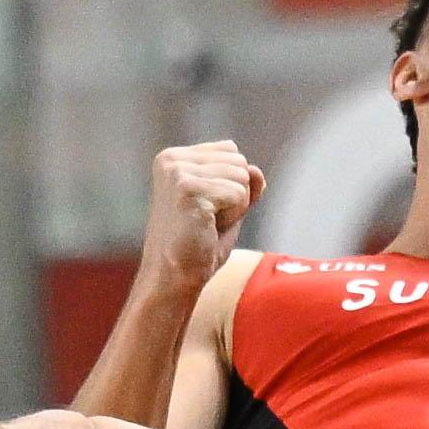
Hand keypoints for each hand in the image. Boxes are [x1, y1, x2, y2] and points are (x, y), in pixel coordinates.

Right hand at [138, 141, 265, 294]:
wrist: (173, 279)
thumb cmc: (197, 248)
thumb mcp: (226, 208)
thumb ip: (243, 184)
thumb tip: (256, 171)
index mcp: (174, 158)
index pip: (230, 150)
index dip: (231, 184)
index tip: (205, 209)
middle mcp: (172, 159)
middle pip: (238, 160)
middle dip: (235, 195)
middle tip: (206, 221)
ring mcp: (178, 172)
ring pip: (242, 176)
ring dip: (234, 207)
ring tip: (206, 225)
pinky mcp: (188, 189)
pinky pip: (239, 193)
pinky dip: (233, 216)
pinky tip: (207, 228)